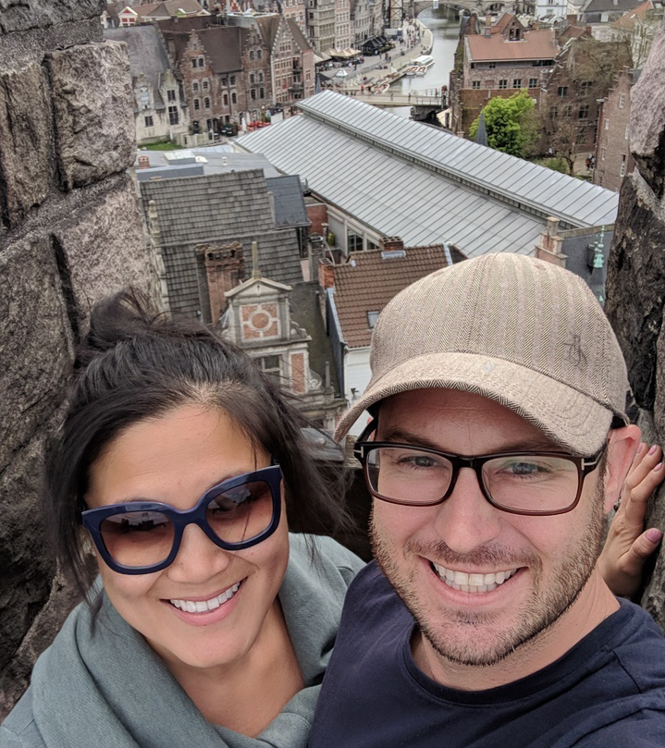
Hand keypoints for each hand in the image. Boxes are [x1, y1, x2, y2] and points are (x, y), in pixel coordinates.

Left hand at [598, 443, 663, 597]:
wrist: (603, 579)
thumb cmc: (618, 575)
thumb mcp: (630, 568)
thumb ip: (641, 551)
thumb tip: (655, 533)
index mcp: (626, 525)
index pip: (638, 497)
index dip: (649, 481)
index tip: (662, 465)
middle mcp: (622, 516)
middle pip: (632, 485)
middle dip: (644, 466)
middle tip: (657, 448)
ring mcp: (621, 515)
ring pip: (629, 485)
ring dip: (638, 466)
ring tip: (647, 447)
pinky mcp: (623, 517)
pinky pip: (628, 491)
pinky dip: (634, 475)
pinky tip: (638, 466)